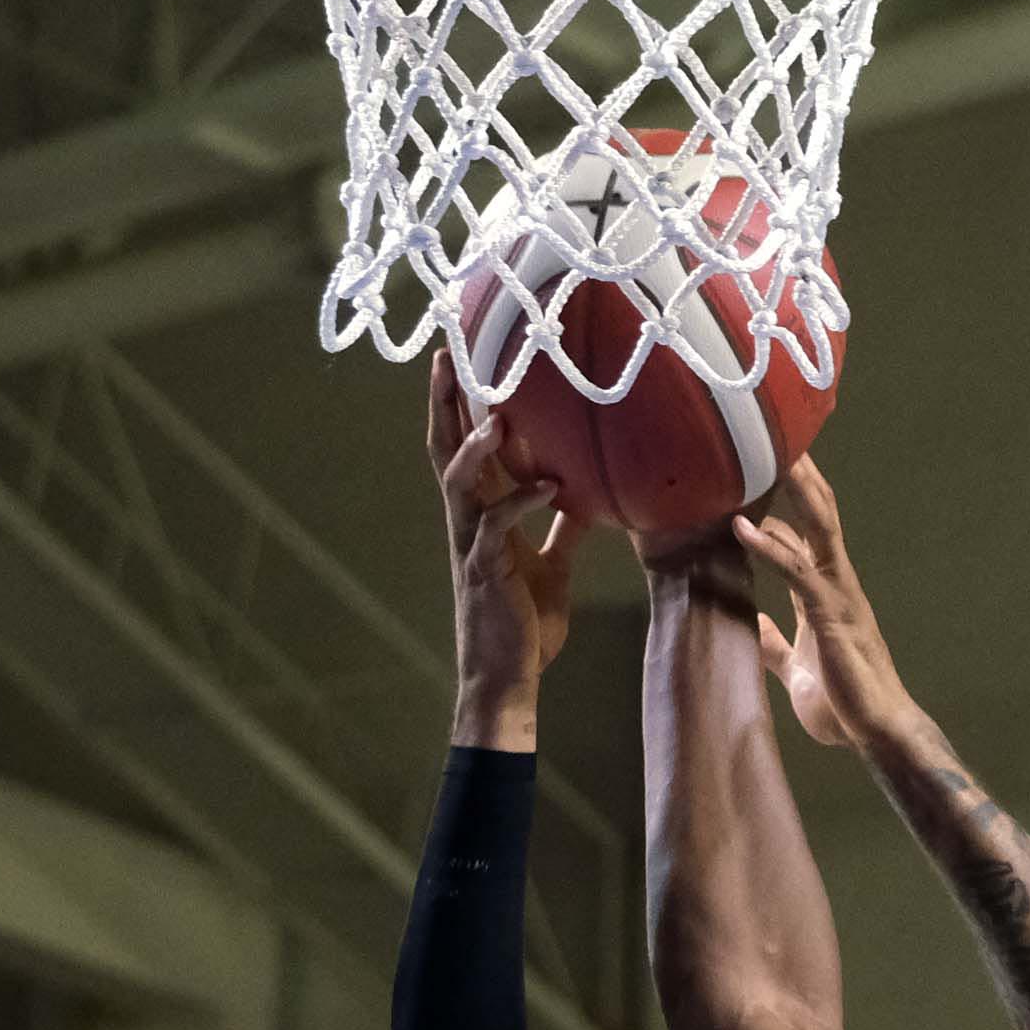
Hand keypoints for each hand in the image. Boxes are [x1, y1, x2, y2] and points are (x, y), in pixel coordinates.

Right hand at [429, 348, 572, 748]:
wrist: (510, 675)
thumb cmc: (525, 625)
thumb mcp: (552, 567)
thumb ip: (562, 530)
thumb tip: (584, 498)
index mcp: (482, 515)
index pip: (464, 448)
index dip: (460, 405)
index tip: (463, 359)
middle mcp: (468, 520)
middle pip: (445, 448)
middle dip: (445, 402)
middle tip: (450, 354)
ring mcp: (471, 543)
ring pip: (459, 480)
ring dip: (476, 445)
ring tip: (496, 415)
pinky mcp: (484, 569)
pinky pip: (497, 525)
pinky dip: (521, 500)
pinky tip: (549, 485)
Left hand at [732, 459, 917, 751]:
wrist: (877, 734)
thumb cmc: (845, 706)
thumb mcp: (796, 669)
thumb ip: (776, 643)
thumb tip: (753, 627)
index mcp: (826, 591)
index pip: (803, 530)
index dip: (780, 498)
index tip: (753, 464)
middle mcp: (837, 582)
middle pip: (818, 510)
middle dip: (796, 470)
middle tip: (771, 427)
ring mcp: (839, 594)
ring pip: (817, 524)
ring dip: (790, 487)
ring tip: (760, 452)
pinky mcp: (832, 615)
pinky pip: (798, 571)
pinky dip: (769, 546)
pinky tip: (739, 527)